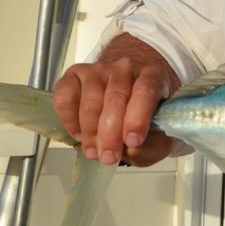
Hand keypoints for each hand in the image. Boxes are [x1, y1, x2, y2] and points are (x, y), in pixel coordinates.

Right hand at [53, 33, 179, 166]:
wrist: (127, 92)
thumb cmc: (144, 114)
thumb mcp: (159, 133)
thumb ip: (151, 144)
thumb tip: (131, 150)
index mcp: (153, 75)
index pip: (146, 91)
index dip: (137, 118)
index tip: (132, 142)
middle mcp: (126, 67)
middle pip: (116, 98)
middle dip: (110, 133)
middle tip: (108, 157)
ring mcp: (99, 69)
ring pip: (90, 100)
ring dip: (90, 131)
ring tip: (94, 151)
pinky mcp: (75, 74)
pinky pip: (66, 97)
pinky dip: (69, 120)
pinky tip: (79, 134)